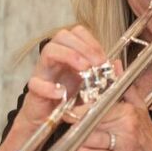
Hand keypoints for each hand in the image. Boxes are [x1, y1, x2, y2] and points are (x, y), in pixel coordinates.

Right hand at [11, 25, 110, 143]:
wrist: (49, 116)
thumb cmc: (68, 97)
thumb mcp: (91, 85)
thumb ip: (104, 75)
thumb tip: (116, 64)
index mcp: (68, 54)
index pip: (76, 33)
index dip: (91, 41)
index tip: (103, 58)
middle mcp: (55, 59)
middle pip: (62, 36)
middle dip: (83, 47)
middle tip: (96, 63)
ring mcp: (43, 72)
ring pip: (48, 51)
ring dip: (69, 56)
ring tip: (84, 70)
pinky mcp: (35, 90)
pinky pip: (36, 83)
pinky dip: (49, 87)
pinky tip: (62, 93)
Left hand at [70, 85, 151, 150]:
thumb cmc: (148, 139)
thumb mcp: (140, 109)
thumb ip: (126, 88)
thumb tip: (115, 65)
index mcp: (128, 112)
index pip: (100, 105)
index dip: (82, 107)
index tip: (70, 108)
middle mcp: (125, 127)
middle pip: (93, 120)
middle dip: (77, 121)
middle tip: (65, 120)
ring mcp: (122, 144)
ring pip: (92, 137)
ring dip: (78, 139)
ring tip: (69, 138)